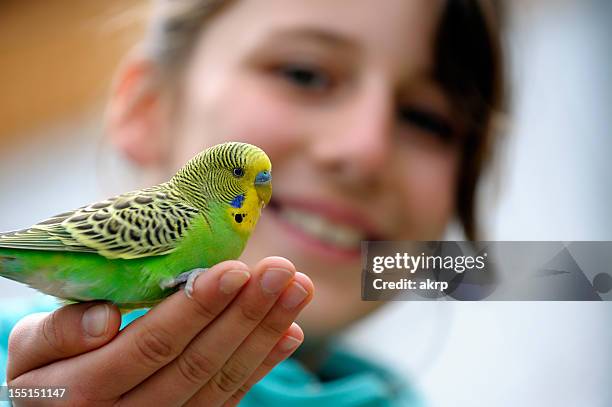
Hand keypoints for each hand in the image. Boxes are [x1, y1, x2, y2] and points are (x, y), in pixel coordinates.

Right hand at [6, 257, 312, 405]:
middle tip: (282, 270)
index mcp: (82, 391)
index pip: (150, 345)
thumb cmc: (47, 370)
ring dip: (265, 333)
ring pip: (222, 382)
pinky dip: (264, 364)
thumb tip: (105, 318)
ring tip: (298, 289)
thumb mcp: (32, 349)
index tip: (236, 270)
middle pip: (197, 363)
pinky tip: (290, 331)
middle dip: (245, 314)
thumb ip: (58, 332)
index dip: (195, 308)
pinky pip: (230, 399)